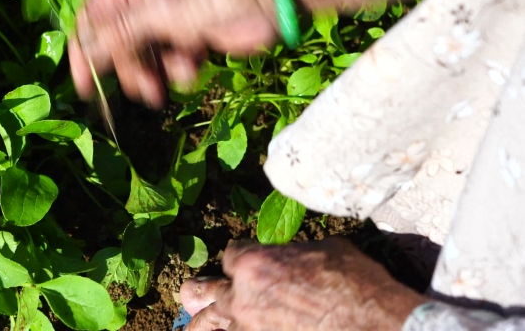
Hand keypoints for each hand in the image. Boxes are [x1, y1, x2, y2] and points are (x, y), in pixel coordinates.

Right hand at [67, 0, 424, 109]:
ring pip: (141, 57)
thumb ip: (118, 34)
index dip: (85, 51)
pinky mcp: (188, 36)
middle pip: (116, 42)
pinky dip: (177, 71)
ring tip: (165, 89)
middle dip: (128, 68)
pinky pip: (167, 62)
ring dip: (152, 75)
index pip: (92, 15)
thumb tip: (84, 55)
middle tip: (143, 90)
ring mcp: (167, 16)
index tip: (84, 86)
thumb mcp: (159, 12)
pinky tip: (193, 68)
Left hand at [179, 238, 428, 330]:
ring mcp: (248, 328)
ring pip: (207, 327)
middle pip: (201, 292)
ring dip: (202, 325)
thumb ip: (291, 253)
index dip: (241, 259)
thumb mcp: (324, 249)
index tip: (248, 264)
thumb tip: (289, 257)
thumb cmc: (357, 282)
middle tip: (194, 296)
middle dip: (198, 292)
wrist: (378, 323)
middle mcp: (240, 297)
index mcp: (252, 263)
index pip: (231, 255)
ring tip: (194, 328)